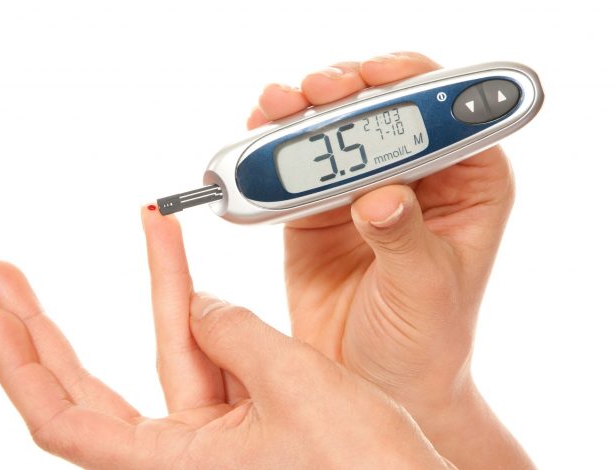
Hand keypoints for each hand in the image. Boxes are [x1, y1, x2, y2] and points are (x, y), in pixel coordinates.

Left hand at [0, 209, 452, 468]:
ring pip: (165, 357)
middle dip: (42, 326)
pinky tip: (194, 275)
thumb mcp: (296, 387)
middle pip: (83, 388)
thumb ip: (237, 335)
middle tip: (3, 273)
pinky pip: (209, 361)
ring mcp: (211, 439)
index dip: (18, 367)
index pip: (61, 419)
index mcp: (171, 465)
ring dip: (159, 291)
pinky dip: (202, 315)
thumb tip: (203, 308)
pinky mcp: (246, 424)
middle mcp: (179, 456)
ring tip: (151, 224)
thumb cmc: (363, 469)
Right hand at [247, 52, 531, 467]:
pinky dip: (271, 148)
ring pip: (333, 129)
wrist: (375, 385)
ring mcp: (361, 190)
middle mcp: (415, 178)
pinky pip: (294, 167)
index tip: (376, 78)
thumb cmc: (424, 343)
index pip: (447, 116)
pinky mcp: (318, 210)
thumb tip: (382, 193)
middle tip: (318, 92)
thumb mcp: (425, 290)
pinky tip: (255, 135)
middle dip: (347, 91)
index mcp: (467, 187)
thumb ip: (406, 237)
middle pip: (381, 110)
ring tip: (276, 106)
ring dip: (302, 110)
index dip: (413, 85)